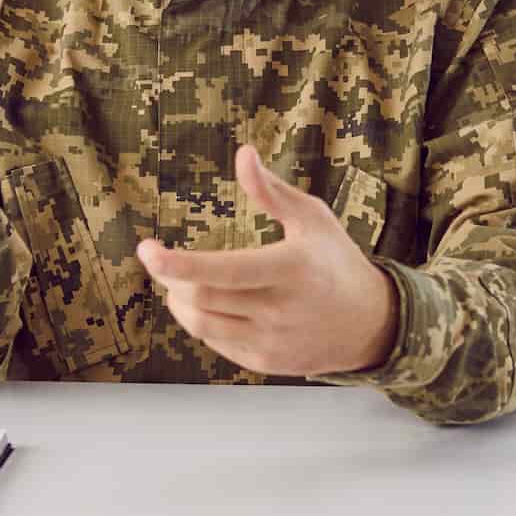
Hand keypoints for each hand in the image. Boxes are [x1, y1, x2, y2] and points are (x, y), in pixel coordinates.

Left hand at [138, 146, 398, 376]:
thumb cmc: (335, 260)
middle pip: (201, 298)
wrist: (369, 324)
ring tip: (181, 280)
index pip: (221, 272)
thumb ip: (271, 190)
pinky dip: (199, 319)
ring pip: (200, 324)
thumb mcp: (312, 217)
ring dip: (178, 299)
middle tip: (160, 259)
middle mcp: (279, 310)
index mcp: (291, 269)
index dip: (177, 264)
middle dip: (171, 277)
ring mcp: (270, 341)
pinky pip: (214, 341)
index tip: (146, 250)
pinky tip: (209, 302)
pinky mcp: (263, 362)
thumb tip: (243, 153)